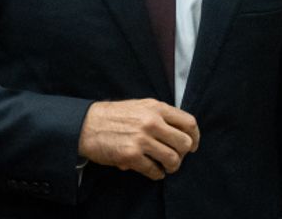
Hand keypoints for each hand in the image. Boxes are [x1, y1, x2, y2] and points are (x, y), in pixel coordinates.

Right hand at [77, 99, 199, 180]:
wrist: (86, 125)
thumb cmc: (113, 116)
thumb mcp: (139, 106)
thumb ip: (160, 115)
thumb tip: (182, 131)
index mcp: (155, 107)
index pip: (189, 123)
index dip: (195, 137)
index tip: (192, 145)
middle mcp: (151, 122)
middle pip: (185, 143)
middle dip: (183, 154)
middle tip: (175, 157)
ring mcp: (142, 139)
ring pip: (173, 160)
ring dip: (171, 167)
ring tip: (164, 166)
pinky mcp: (131, 155)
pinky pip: (155, 171)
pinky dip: (157, 174)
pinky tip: (152, 170)